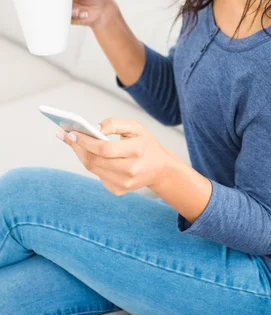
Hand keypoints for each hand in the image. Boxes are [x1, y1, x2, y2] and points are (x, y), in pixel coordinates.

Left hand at [56, 117, 170, 195]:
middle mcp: (130, 170)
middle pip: (94, 160)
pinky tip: (86, 152)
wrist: (161, 169)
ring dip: (80, 154)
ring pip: (93, 168)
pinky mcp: (118, 190)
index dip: (85, 141)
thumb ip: (114, 123)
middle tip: (65, 135)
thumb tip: (93, 128)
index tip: (71, 132)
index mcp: (137, 151)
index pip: (104, 149)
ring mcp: (124, 183)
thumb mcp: (136, 127)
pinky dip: (91, 163)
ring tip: (71, 141)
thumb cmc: (146, 144)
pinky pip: (97, 175)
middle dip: (77, 146)